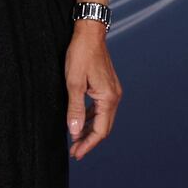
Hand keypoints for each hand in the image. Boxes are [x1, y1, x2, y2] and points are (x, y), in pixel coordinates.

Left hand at [65, 22, 121, 160]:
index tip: (76, 154)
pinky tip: (81, 120)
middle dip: (89, 141)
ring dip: (90, 130)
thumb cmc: (80, 54)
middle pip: (103, 127)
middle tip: (74, 152)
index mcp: (108, 99)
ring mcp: (112, 91)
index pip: (100, 131)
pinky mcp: (108, 86)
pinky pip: (101, 108)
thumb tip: (74, 132)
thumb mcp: (73, 83)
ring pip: (102, 118)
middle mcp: (114, 97)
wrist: (89, 33)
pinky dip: (91, 117)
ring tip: (76, 139)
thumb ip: (74, 108)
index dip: (88, 144)